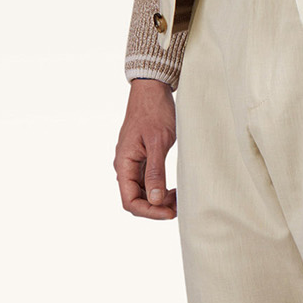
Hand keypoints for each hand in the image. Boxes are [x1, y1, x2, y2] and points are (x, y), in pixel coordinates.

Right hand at [115, 79, 177, 218]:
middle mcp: (125, 166)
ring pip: (143, 192)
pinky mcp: (142, 158)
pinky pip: (148, 181)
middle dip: (156, 208)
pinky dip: (160, 189)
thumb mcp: (158, 142)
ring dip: (159, 200)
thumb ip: (156, 172)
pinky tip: (175, 189)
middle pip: (136, 199)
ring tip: (179, 197)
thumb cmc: (154, 111)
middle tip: (179, 206)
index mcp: (123, 164)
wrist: (152, 89)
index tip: (171, 213)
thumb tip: (156, 200)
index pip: (130, 201)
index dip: (150, 212)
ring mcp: (133, 162)